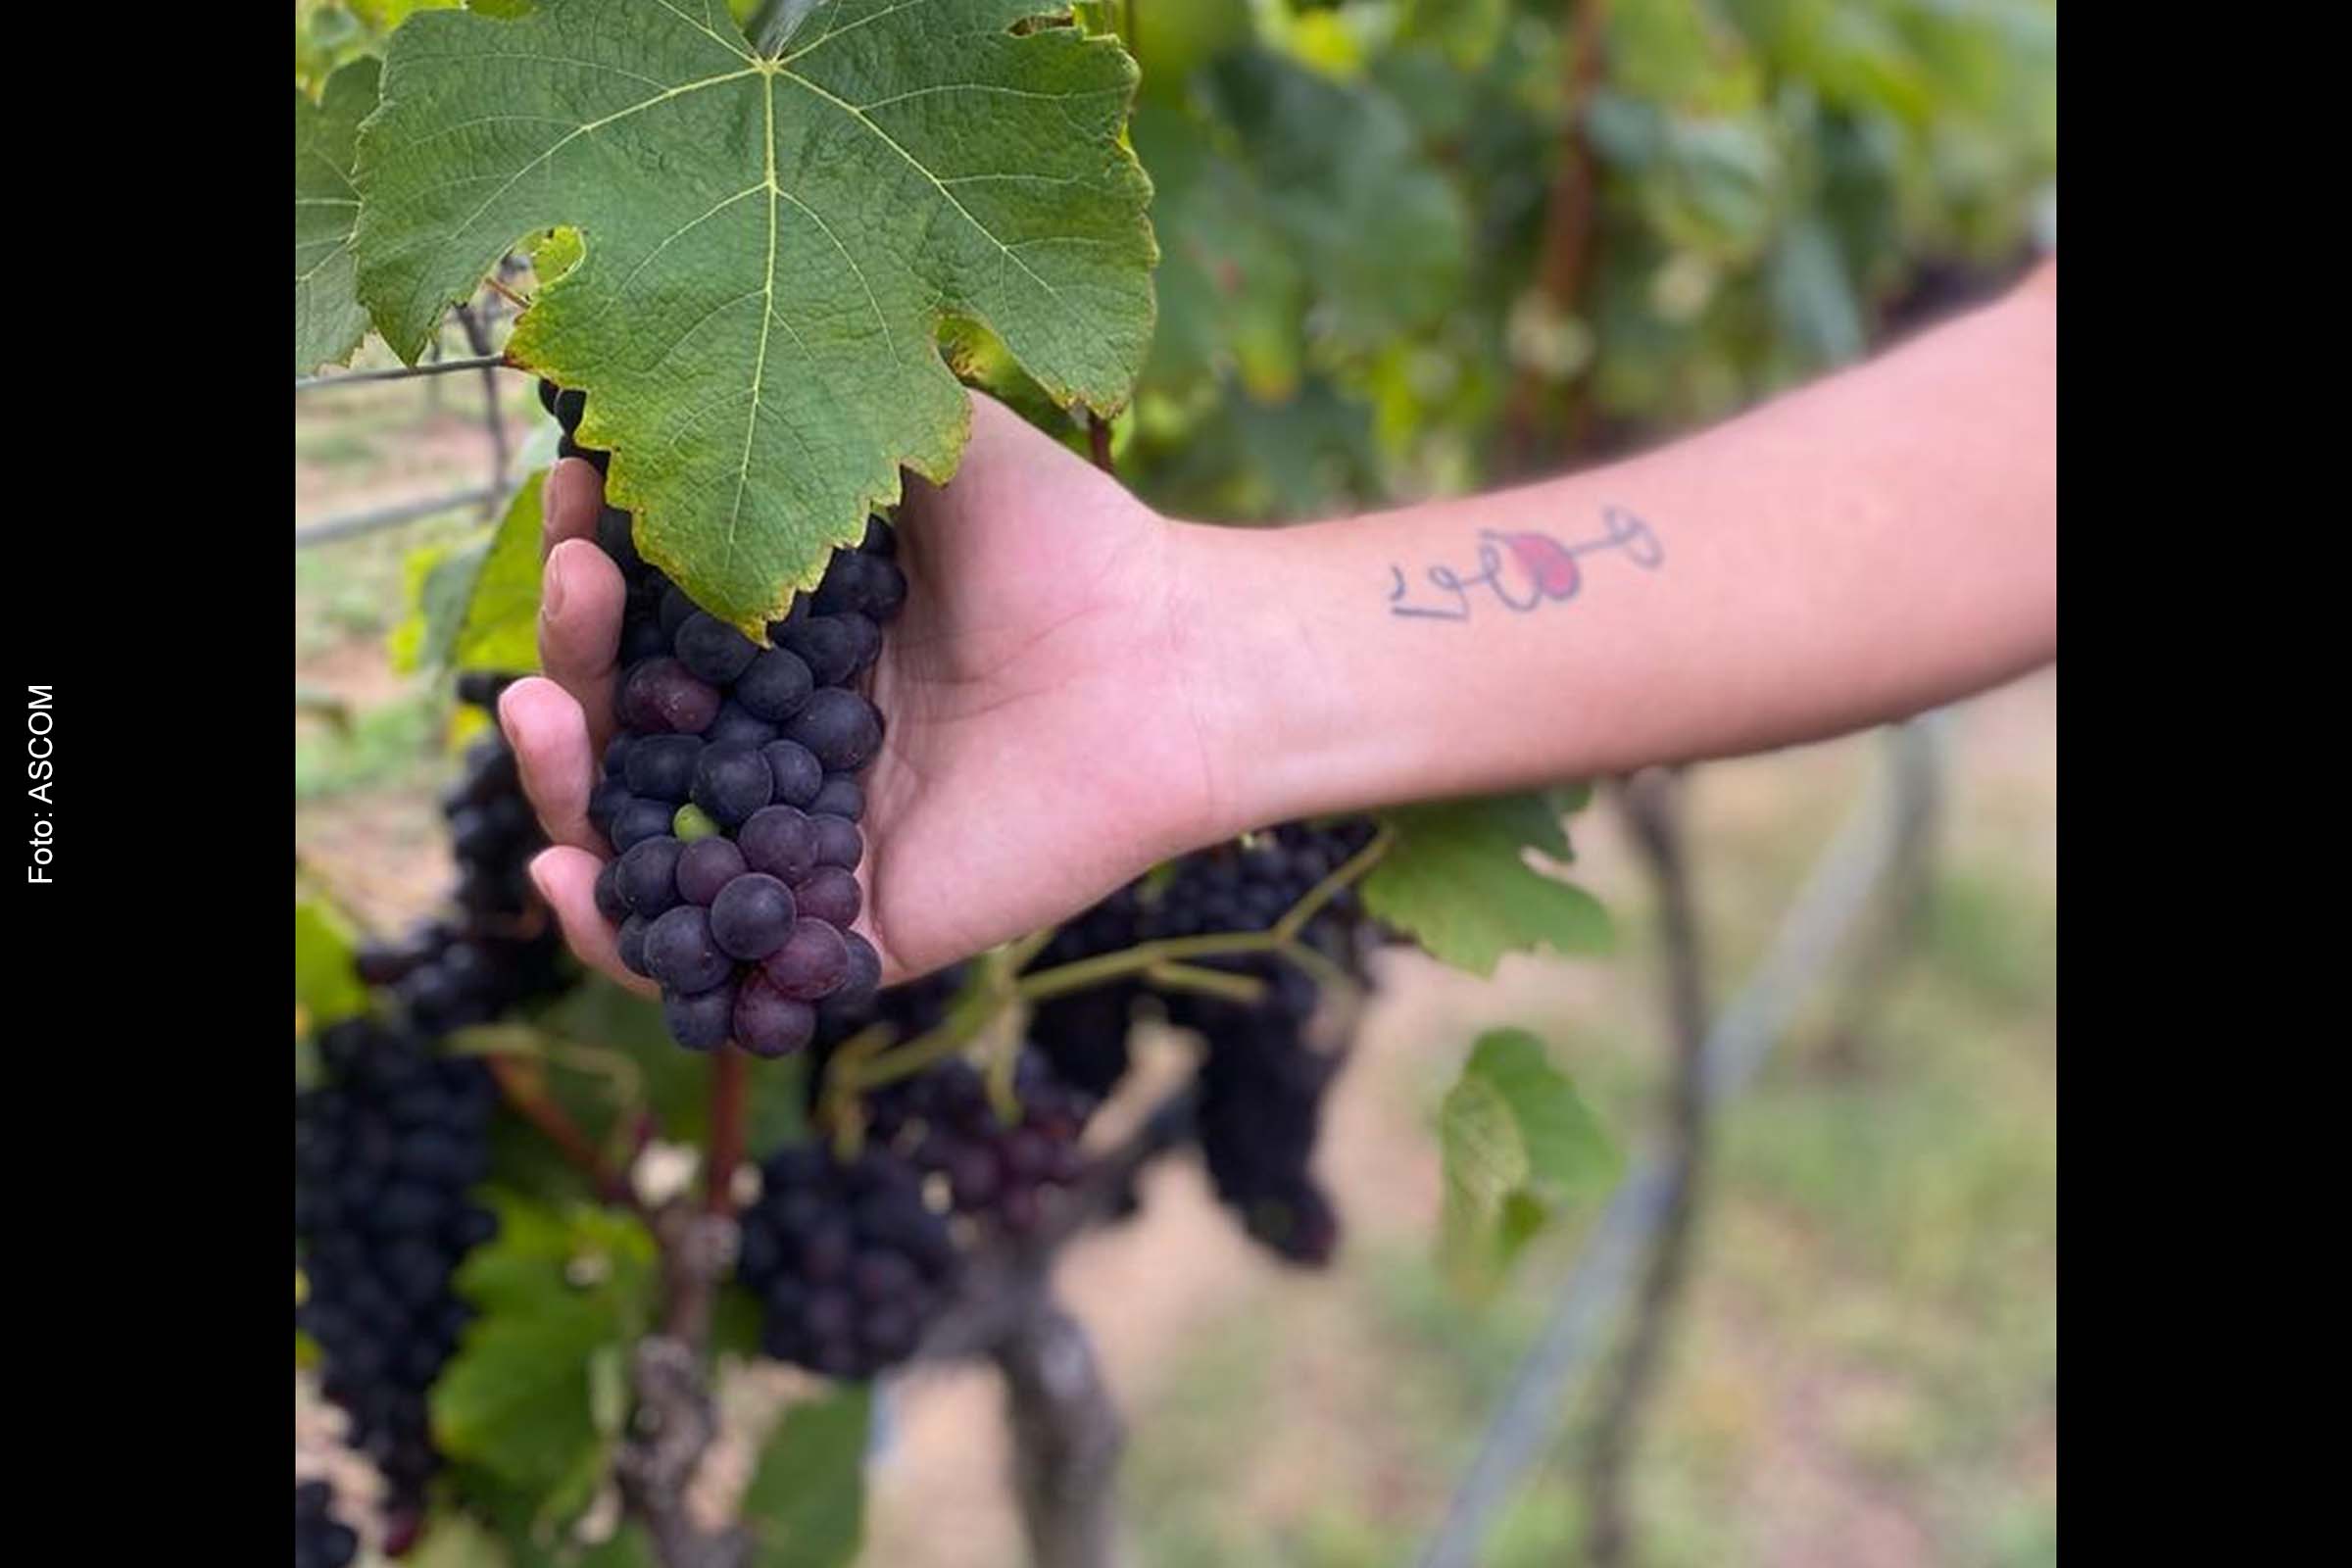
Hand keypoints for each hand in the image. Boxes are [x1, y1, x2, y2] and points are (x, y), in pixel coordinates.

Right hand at [499, 393, 1236, 988]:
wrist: (1171, 662)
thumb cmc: (1065, 542)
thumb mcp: (924, 440)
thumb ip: (811, 413)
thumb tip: (670, 366)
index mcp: (792, 642)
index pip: (649, 622)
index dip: (595, 566)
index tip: (571, 492)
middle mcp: (787, 742)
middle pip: (626, 729)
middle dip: (573, 657)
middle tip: (576, 583)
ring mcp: (813, 839)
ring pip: (643, 843)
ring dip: (561, 783)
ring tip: (534, 709)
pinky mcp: (854, 925)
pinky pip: (715, 959)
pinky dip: (619, 933)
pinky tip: (563, 873)